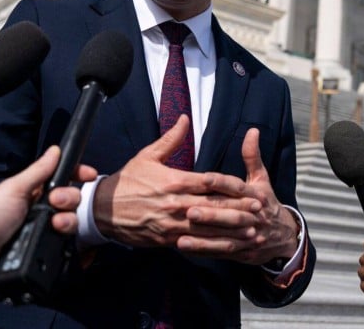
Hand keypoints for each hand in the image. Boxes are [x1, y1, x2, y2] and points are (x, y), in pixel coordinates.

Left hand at [0, 146, 96, 297]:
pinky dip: (66, 244)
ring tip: (54, 225)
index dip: (76, 176)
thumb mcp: (13, 189)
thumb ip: (38, 171)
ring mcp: (41, 235)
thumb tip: (55, 150)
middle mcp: (38, 214)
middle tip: (56, 202)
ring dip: (67, 222)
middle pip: (70, 202)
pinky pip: (66, 249)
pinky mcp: (43, 256)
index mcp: (30, 194)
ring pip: (71, 225)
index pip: (61, 181)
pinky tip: (56, 240)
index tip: (88, 175)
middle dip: (70, 199)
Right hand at [93, 115, 262, 248]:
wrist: (104, 210)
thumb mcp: (147, 156)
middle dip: (239, 208)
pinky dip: (213, 243)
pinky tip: (227, 244)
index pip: (210, 182)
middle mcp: (177, 203)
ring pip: (208, 227)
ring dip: (231, 228)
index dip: (232, 186)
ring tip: (251, 229)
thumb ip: (171, 139)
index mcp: (175, 180)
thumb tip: (184, 118)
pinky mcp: (168, 238)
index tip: (248, 187)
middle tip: (260, 209)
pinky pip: (195, 241)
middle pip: (215, 206)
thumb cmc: (127, 181)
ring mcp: (173, 223)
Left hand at [179, 127, 298, 264]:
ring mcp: (248, 236)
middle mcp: (253, 216)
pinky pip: (222, 252)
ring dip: (204, 237)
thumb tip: (252, 130)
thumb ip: (252, 156)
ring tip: (181, 234)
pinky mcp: (242, 252)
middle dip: (211, 214)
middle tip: (189, 210)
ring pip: (226, 236)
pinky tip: (184, 246)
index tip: (204, 179)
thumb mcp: (262, 179)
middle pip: (232, 215)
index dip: (221, 183)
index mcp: (256, 196)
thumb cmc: (266, 202)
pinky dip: (204, 250)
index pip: (238, 188)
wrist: (285, 236)